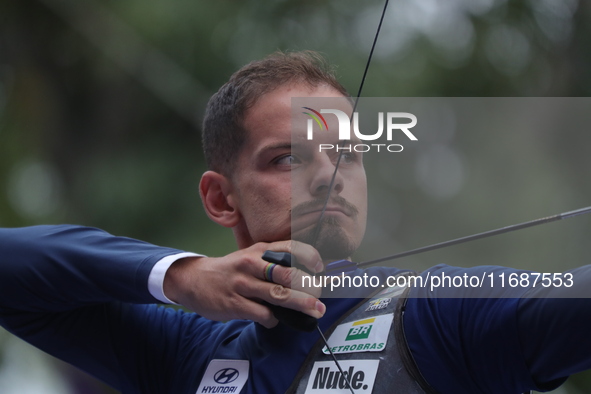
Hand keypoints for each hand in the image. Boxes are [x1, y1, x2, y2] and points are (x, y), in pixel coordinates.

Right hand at [163, 240, 325, 327]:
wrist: (194, 279)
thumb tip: (307, 277)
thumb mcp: (251, 257)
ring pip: (278, 294)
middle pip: (287, 274)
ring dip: (301, 304)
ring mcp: (242, 284)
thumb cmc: (231, 270)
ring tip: (316, 311)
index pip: (290, 247)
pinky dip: (273, 320)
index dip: (309, 257)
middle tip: (321, 295)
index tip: (320, 268)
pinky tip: (273, 320)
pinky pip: (262, 314)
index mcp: (259, 250)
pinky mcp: (234, 303)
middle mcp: (251, 264)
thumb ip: (274, 263)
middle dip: (309, 286)